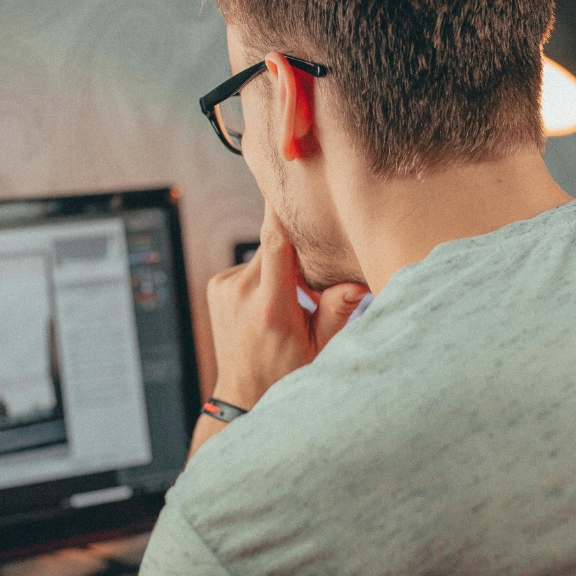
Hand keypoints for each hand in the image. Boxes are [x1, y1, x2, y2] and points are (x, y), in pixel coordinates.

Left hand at [206, 204, 368, 410]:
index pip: (275, 245)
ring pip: (262, 254)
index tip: (286, 183)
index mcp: (270, 307)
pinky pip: (248, 265)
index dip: (281, 212)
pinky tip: (266, 302)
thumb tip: (360, 283)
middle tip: (311, 273)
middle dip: (296, 251)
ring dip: (279, 265)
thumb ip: (337, 310)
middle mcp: (242, 292)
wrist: (242, 392)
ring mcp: (224, 287)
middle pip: (275, 246)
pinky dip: (262, 274)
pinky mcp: (215, 285)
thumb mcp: (319, 346)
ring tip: (288, 299)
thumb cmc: (287, 370)